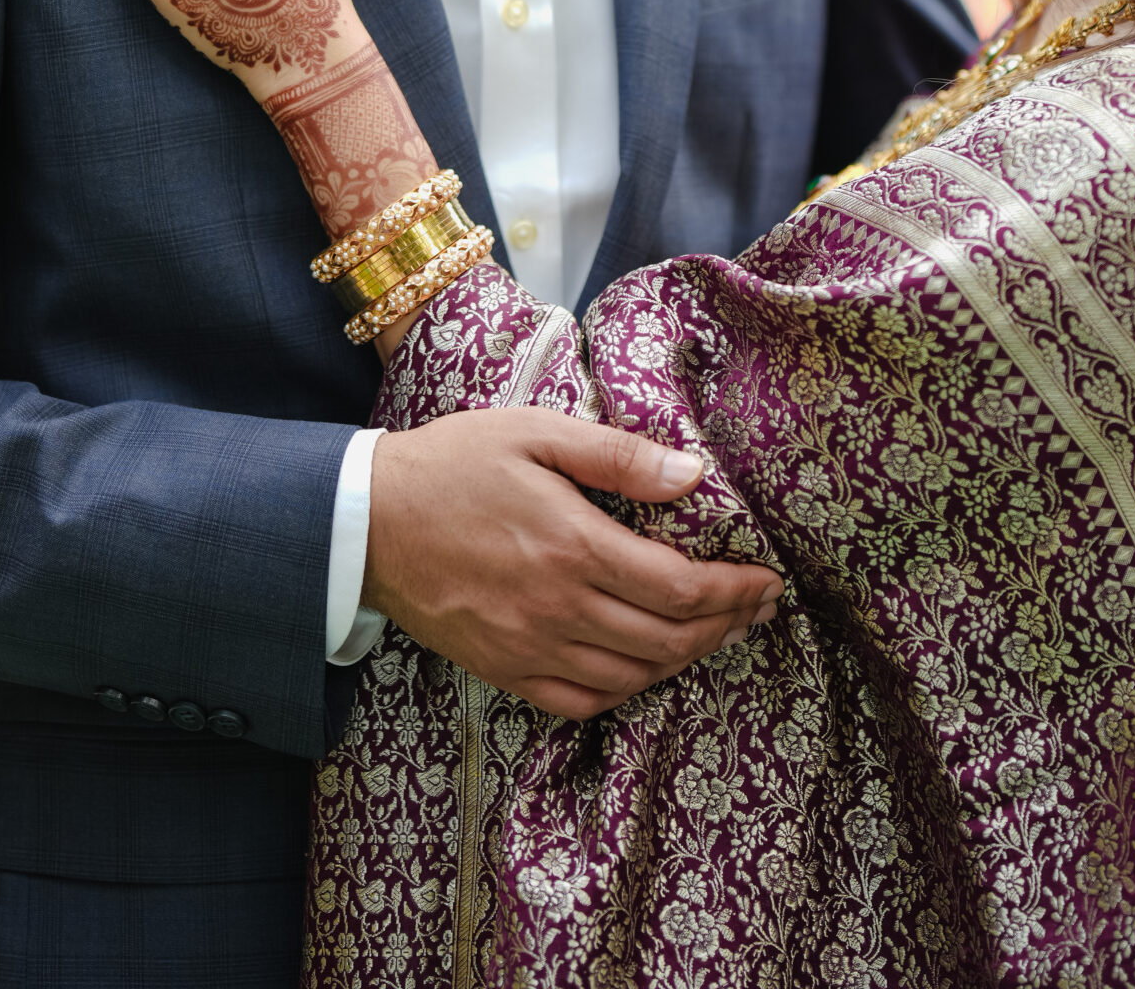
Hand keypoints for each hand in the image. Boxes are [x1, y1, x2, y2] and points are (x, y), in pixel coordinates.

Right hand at [365, 411, 781, 719]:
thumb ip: (618, 456)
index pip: (680, 588)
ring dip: (685, 659)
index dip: (735, 591)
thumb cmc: (455, 463)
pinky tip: (644, 665)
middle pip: (668, 639)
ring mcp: (530, 647)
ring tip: (715, 633)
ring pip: (632, 677)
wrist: (368, 521)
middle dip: (726, 626)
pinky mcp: (504, 670)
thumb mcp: (537, 433)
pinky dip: (626, 691)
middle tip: (757, 608)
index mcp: (573, 545)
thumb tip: (694, 474)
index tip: (767, 580)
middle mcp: (558, 608)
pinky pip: (581, 701)